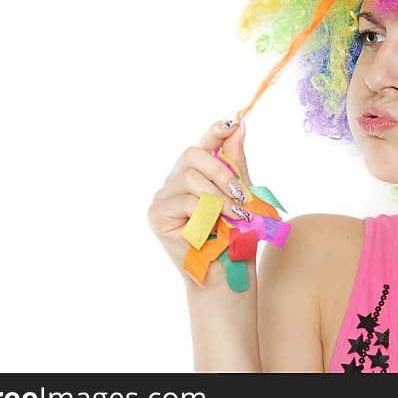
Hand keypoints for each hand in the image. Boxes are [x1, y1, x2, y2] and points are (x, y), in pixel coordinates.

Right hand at [147, 118, 252, 289]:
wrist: (228, 273)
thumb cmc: (236, 236)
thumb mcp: (242, 194)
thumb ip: (236, 161)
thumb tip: (239, 125)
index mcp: (198, 173)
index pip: (204, 143)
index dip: (215, 131)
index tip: (232, 124)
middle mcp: (177, 180)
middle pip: (193, 153)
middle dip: (222, 171)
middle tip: (242, 195)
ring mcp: (163, 196)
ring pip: (190, 177)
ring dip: (219, 197)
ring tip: (236, 216)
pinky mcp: (156, 214)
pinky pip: (184, 201)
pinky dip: (206, 212)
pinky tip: (215, 226)